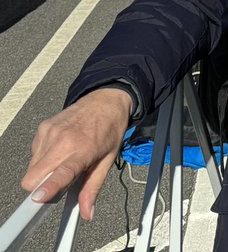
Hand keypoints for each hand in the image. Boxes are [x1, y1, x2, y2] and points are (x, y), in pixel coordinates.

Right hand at [21, 88, 131, 219]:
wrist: (106, 101)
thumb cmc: (109, 130)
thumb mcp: (108, 161)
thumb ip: (93, 188)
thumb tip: (87, 213)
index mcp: (83, 150)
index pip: (61, 173)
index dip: (48, 188)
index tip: (38, 199)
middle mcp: (63, 141)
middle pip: (33, 177)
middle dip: (40, 187)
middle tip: (59, 182)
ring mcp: (50, 133)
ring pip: (31, 168)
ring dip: (43, 172)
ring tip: (64, 160)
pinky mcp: (43, 128)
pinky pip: (34, 154)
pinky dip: (43, 157)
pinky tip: (60, 149)